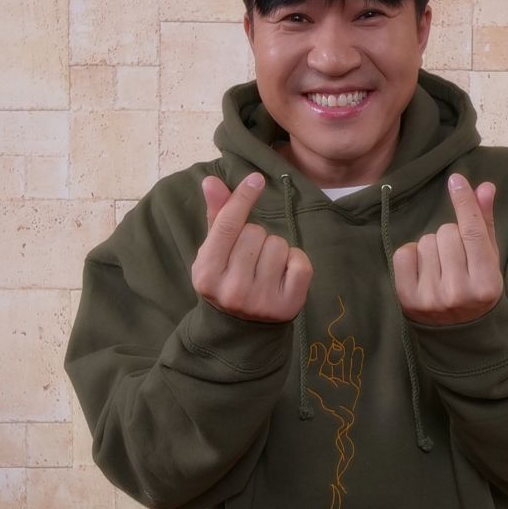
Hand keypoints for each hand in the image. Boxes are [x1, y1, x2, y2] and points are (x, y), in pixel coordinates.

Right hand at [191, 173, 312, 321]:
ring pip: (278, 244)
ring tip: (264, 268)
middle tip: (249, 258)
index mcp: (206, 274)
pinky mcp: (288, 306)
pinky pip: (301, 262)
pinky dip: (296, 261)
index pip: (227, 226)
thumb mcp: (214, 251)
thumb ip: (216, 215)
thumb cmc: (227, 278)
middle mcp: (232, 290)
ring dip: (275, 249)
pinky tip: (283, 275)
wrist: (242, 329)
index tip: (256, 179)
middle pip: (255, 232)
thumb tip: (211, 181)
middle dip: (256, 237)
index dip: (242, 198)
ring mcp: (261, 301)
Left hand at [392, 174, 502, 325]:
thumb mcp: (490, 261)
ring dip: (433, 248)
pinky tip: (423, 272)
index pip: (472, 233)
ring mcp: (431, 298)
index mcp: (487, 283)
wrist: (460, 336)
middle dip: (451, 237)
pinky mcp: (407, 300)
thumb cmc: (477, 290)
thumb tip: (485, 187)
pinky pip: (404, 253)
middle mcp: (458, 292)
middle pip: (447, 233)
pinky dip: (412, 256)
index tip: (455, 179)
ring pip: (426, 241)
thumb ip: (486, 224)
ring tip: (441, 269)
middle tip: (456, 259)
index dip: (464, 203)